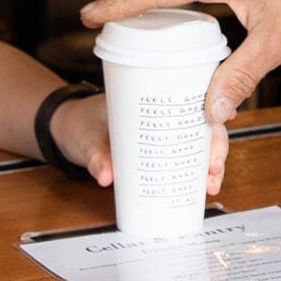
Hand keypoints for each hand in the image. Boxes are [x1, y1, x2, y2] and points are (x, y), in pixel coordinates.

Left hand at [48, 88, 229, 195]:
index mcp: (153, 95)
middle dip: (216, 151)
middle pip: (204, 125)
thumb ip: (95, 156)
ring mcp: (162, 130)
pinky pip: (182, 156)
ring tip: (210, 186)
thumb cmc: (80, 121)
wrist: (65, 126)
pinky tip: (199, 186)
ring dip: (208, 164)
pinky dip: (193, 171)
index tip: (214, 145)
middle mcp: (164, 110)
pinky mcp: (157, 148)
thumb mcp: (86, 136)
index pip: (195, 102)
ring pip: (197, 143)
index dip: (213, 122)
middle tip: (213, 174)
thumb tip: (107, 176)